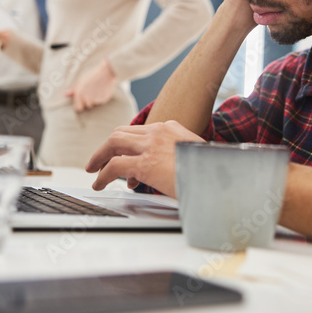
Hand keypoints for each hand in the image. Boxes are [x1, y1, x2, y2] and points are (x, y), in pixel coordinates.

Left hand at [66, 59, 116, 112]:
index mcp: (79, 94)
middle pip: (86, 106)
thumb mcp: (81, 81)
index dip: (80, 105)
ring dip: (94, 100)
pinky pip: (101, 102)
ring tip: (96, 91)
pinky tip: (102, 91)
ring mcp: (95, 99)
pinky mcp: (103, 100)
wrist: (106, 72)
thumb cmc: (92, 76)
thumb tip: (64, 95)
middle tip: (91, 94)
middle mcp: (87, 98)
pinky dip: (101, 98)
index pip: (78, 108)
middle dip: (88, 102)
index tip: (82, 102)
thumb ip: (73, 90)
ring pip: (93, 104)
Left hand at [84, 121, 204, 196]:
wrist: (218, 183)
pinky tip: (99, 184)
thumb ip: (177, 157)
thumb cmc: (209, 174)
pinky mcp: (145, 163)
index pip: (141, 131)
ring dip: (100, 156)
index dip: (128, 145)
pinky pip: (114, 166)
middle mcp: (159, 131)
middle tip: (99, 160)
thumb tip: (165, 171)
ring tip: (94, 170)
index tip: (125, 159)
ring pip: (113, 142)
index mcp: (172, 128)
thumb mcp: (194, 157)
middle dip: (107, 146)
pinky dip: (103, 174)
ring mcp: (151, 145)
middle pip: (122, 132)